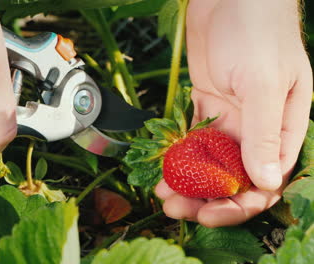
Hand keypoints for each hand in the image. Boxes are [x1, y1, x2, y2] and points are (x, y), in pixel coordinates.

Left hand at [155, 0, 311, 226]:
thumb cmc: (258, 31)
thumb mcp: (264, 83)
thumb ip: (264, 132)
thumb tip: (266, 180)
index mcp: (282, 129)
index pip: (265, 181)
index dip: (239, 204)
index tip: (210, 215)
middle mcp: (256, 129)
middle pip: (233, 178)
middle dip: (206, 199)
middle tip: (177, 210)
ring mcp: (230, 118)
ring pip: (209, 163)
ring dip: (188, 182)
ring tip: (163, 195)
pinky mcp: (207, 105)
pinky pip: (192, 140)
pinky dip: (178, 157)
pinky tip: (162, 170)